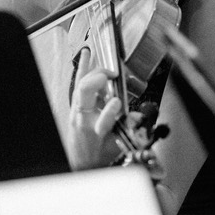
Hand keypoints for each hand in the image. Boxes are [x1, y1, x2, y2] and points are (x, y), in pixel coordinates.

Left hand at [68, 48, 123, 168]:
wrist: (80, 160)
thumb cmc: (97, 154)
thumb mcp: (117, 146)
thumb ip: (130, 130)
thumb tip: (138, 117)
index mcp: (95, 130)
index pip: (101, 118)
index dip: (109, 109)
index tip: (117, 103)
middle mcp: (83, 118)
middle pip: (85, 92)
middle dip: (98, 79)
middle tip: (112, 76)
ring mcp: (77, 110)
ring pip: (81, 84)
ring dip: (91, 70)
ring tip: (100, 59)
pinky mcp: (76, 105)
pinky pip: (79, 82)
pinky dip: (83, 67)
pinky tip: (86, 54)